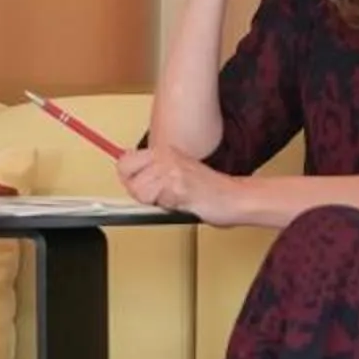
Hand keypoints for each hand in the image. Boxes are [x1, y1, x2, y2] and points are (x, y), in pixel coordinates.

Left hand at [117, 144, 246, 225]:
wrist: (233, 197)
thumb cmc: (209, 190)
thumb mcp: (176, 173)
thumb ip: (153, 173)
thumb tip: (129, 177)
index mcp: (165, 151)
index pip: (125, 161)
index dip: (128, 178)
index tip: (137, 185)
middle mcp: (166, 156)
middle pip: (127, 176)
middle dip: (139, 192)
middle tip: (159, 197)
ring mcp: (171, 170)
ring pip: (140, 190)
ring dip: (154, 201)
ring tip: (174, 199)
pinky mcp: (178, 185)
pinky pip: (156, 200)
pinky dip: (166, 207)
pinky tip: (181, 202)